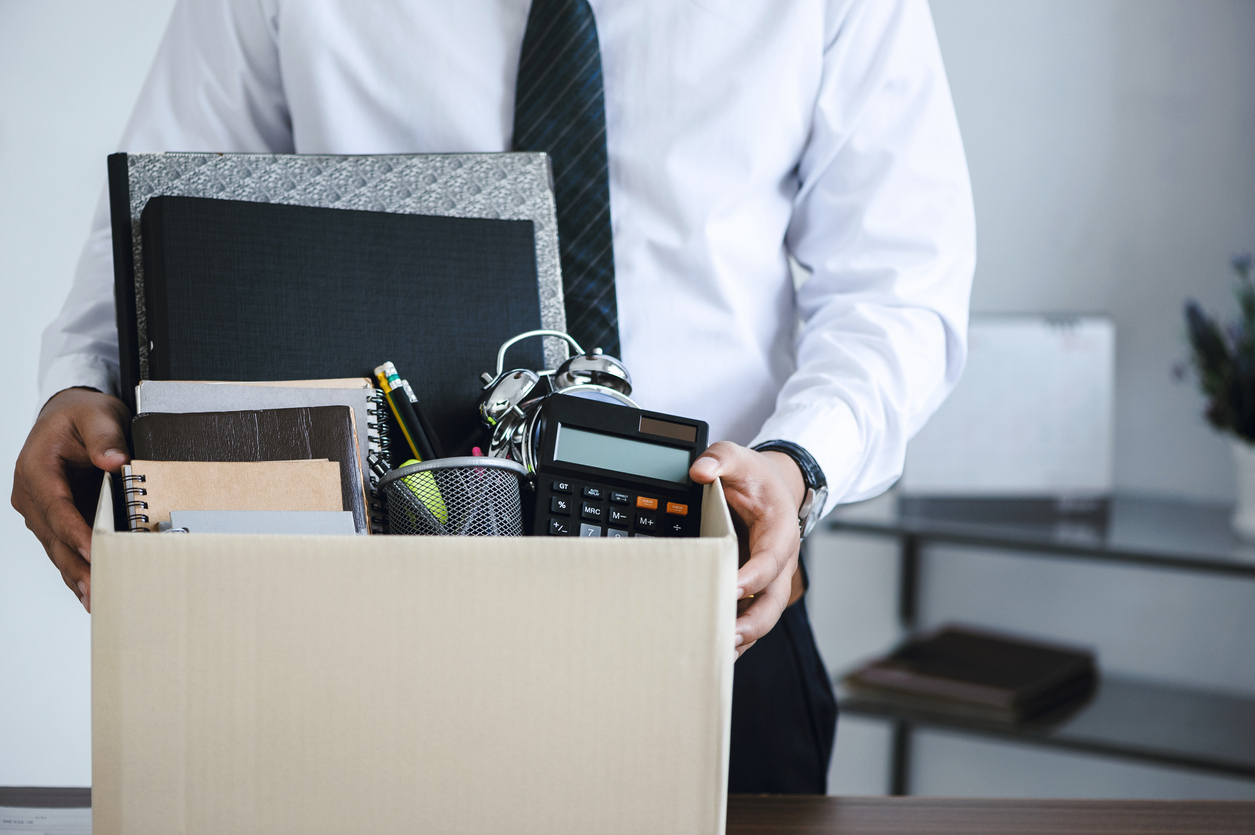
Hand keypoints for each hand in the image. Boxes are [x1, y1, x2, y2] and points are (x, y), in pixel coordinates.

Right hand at [11, 388, 130, 612]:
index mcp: (36, 468)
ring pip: (56, 548)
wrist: (70, 413)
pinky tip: (89, 591)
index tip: (94, 551)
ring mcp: (40, 510)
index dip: (75, 531)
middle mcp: (31, 493)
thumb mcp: (97, 415)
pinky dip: (75, 568)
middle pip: (54, 536)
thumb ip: (105, 437)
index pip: (56, 506)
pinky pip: (62, 548)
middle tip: (98, 590)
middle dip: (77, 564)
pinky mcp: (54, 519)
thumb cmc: (82, 414)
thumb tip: (115, 462)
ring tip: (96, 599)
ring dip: (75, 574)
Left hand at [689, 442, 805, 658]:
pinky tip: (715, 653)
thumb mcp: (739, 457)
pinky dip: (736, 637)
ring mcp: (769, 580)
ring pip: (762, 616)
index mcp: (781, 532)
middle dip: (752, 622)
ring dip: (742, 637)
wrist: (773, 488)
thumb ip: (721, 458)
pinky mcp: (755, 590)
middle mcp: (780, 562)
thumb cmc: (756, 478)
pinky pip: (750, 617)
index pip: (770, 560)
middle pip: (773, 601)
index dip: (752, 577)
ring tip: (716, 653)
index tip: (730, 588)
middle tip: (725, 636)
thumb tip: (700, 471)